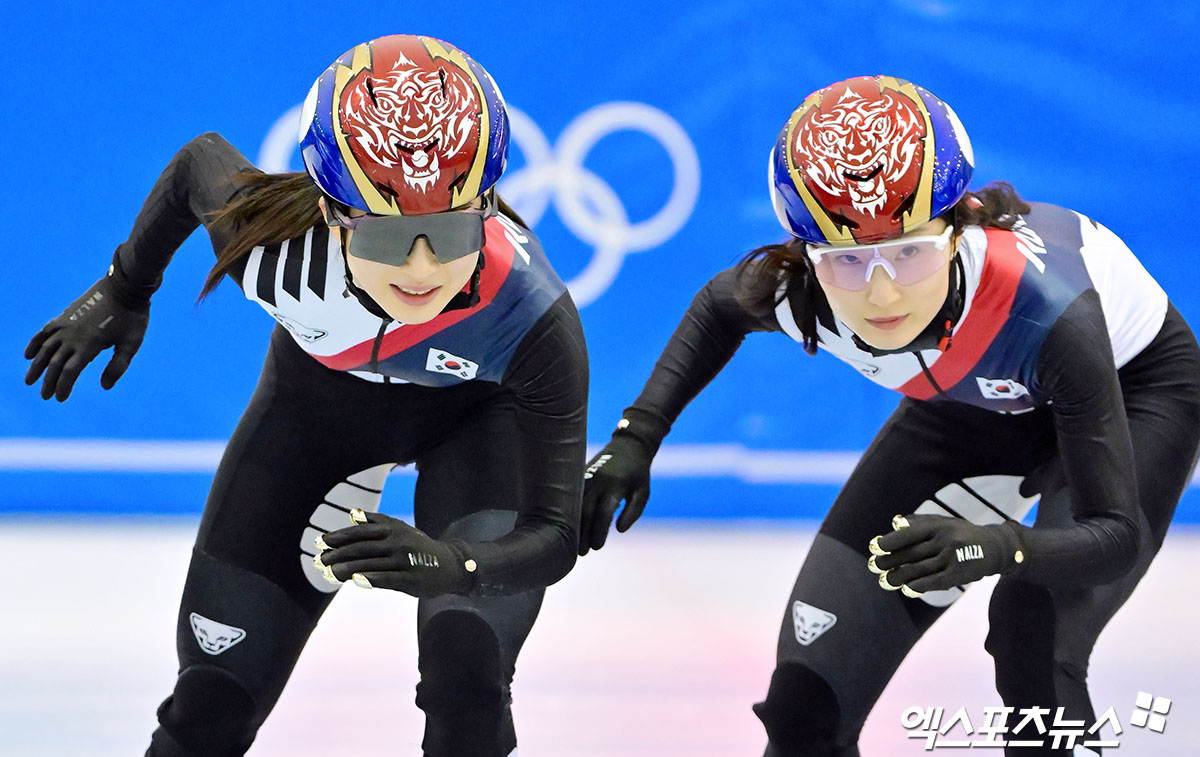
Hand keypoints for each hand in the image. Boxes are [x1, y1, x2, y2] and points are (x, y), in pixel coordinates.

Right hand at [24, 274, 149, 400]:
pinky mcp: (64, 316)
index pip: (69, 372)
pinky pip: (45, 331)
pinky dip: (35, 343)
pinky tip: (28, 354)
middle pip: (54, 363)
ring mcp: (66, 325)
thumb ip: (117, 366)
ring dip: (36, 366)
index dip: (63, 386)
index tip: (60, 398)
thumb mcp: (131, 344)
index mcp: (89, 346)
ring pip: (45, 349)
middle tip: (44, 396)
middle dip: (48, 381)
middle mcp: (73, 336)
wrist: (124, 288)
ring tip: (29, 381)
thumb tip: (104, 386)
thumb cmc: (132, 318)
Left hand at [316, 510, 476, 597]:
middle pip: (363, 548)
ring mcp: (405, 560)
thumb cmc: (419, 547)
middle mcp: (398, 542)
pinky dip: (372, 578)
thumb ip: (377, 521)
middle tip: (319, 560)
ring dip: (348, 568)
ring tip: (330, 572)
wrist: (450, 564)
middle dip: (338, 553)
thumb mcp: (401, 528)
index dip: (340, 536)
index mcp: (393, 529)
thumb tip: (352, 513)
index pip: (362, 531)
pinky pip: (389, 579)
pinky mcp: (411, 579)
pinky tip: (357, 581)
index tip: (321, 542)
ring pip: (372, 563)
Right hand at [579, 433, 652, 555]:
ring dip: (574, 525)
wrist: (628, 446)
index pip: (604, 513)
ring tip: (573, 543)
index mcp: (616, 486)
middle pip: (586, 511)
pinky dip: (570, 512)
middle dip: (583, 533)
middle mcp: (599, 481)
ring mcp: (588, 477)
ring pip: (575, 504)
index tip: (597, 547)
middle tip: (581, 552)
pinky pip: (572, 496)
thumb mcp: (643, 492)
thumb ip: (633, 512)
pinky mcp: (581, 475)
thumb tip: (619, 530)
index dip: (599, 532)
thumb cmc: (638, 473)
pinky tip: (569, 526)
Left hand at [867, 514, 1024, 594]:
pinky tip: (906, 588)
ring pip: (920, 569)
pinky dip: (919, 585)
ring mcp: (953, 557)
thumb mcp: (942, 522)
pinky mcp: (960, 574)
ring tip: (884, 580)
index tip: (874, 546)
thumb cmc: (960, 534)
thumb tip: (894, 523)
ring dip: (899, 576)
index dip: (890, 541)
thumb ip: (918, 522)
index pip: (909, 533)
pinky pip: (936, 581)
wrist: (995, 547)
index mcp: (939, 524)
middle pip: (911, 553)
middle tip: (873, 565)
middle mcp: (946, 539)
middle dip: (889, 561)